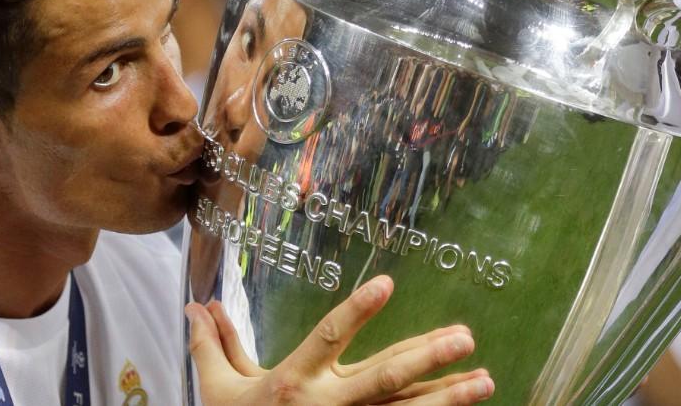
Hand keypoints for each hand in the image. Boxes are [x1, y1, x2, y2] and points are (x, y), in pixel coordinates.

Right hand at [186, 275, 494, 404]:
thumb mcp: (218, 391)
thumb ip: (213, 345)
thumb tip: (195, 306)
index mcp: (295, 382)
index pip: (329, 338)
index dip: (356, 312)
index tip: (387, 286)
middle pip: (384, 377)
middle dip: (427, 358)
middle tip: (466, 338)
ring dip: (449, 398)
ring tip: (485, 381)